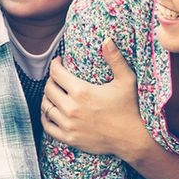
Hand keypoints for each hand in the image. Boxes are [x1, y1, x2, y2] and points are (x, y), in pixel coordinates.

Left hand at [42, 39, 150, 157]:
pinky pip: (47, 126)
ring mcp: (69, 125)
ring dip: (47, 97)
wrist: (133, 139)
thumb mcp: (126, 81)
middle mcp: (71, 109)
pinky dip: (46, 117)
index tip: (59, 61)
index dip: (55, 64)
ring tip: (55, 92)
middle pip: (49, 89)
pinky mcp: (69, 139)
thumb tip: (107, 39)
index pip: (56, 73)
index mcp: (82, 92)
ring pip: (45, 107)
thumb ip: (115, 59)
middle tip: (59, 77)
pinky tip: (51, 111)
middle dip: (51, 79)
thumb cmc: (131, 108)